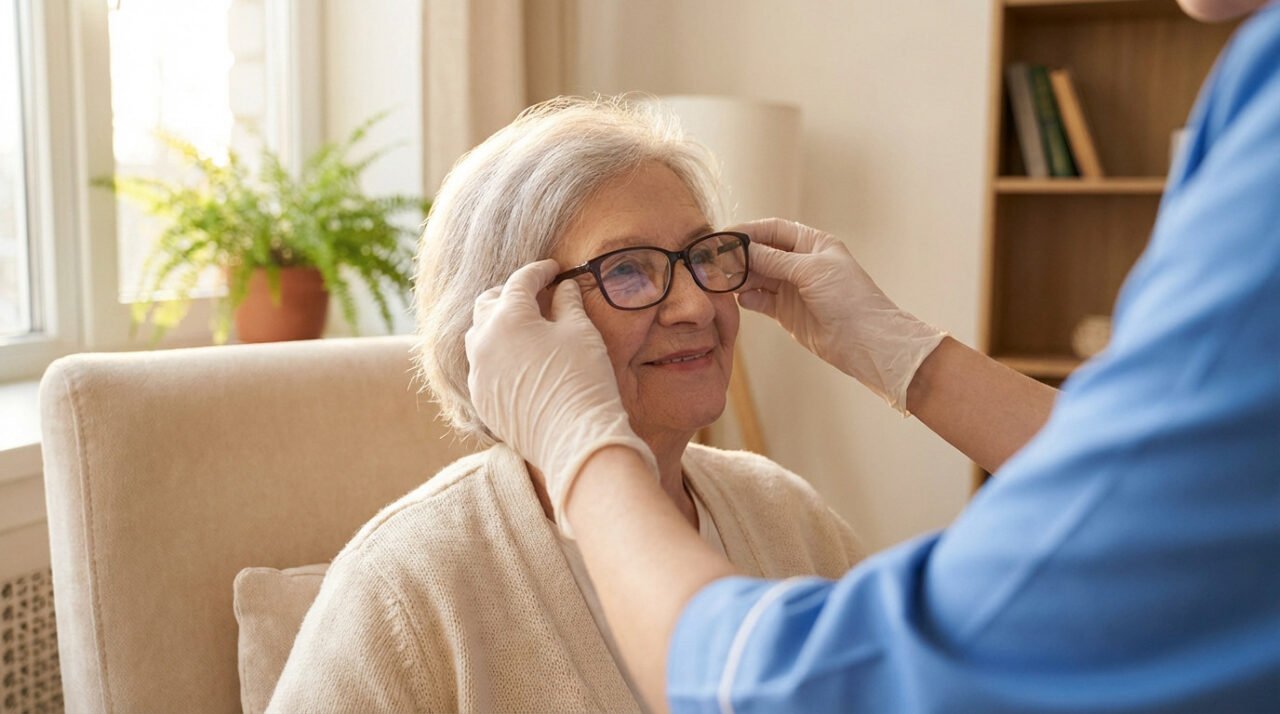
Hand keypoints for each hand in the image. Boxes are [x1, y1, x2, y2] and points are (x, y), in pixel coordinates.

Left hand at [465, 260, 658, 533]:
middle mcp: (482, 342)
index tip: (554, 270)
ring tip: (522, 327)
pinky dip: (496, 356)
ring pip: (478, 337)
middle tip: (534, 295)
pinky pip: (482, 367)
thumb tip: (563, 288)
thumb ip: (567, 303)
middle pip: (487, 304)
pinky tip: (518, 361)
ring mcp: (478, 373)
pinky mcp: (481, 400)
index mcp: (507, 317)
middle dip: (509, 294)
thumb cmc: (582, 379)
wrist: (574, 439)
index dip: (539, 272)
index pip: (520, 282)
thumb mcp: (580, 332)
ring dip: (496, 325)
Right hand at [734, 218, 945, 413]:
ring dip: (741, 278)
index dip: (748, 231)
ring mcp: (793, 289)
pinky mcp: (787, 312)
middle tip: (715, 261)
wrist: (865, 341)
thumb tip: (745, 248)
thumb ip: (775, 260)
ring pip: (758, 277)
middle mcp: (801, 264)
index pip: (773, 230)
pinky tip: (741, 298)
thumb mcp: (811, 270)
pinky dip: (749, 298)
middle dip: (740, 256)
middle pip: (762, 253)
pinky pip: (761, 300)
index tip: (724, 236)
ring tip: (723, 281)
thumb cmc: (849, 298)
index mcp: (813, 244)